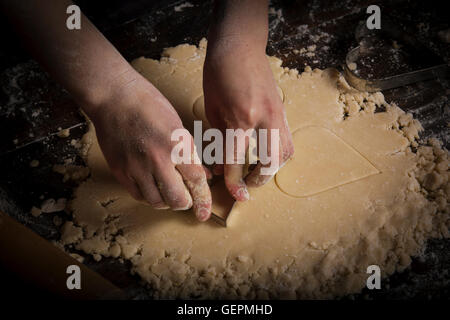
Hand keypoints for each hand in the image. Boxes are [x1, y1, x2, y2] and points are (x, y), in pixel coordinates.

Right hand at [88, 71, 211, 220]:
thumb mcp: (177, 125)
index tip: (204, 211)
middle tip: (186, 199)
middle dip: (185, 203)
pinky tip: (152, 188)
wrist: (113, 97)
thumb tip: (202, 174)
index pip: (196, 180)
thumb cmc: (148, 104)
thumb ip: (189, 153)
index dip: (203, 198)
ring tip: (168, 193)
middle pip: (177, 199)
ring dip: (166, 201)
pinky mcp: (120, 171)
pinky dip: (148, 196)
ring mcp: (137, 167)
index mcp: (177, 145)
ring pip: (156, 201)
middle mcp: (158, 159)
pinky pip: (138, 195)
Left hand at [203, 37, 293, 200]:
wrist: (240, 47)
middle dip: (260, 179)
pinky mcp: (283, 110)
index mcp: (240, 118)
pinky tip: (266, 155)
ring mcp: (278, 113)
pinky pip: (287, 139)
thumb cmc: (219, 74)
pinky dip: (279, 154)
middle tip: (248, 186)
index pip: (237, 160)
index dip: (235, 182)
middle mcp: (264, 118)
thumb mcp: (212, 109)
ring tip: (258, 173)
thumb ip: (219, 140)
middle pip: (271, 162)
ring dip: (273, 169)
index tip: (235, 195)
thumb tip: (221, 166)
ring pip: (286, 152)